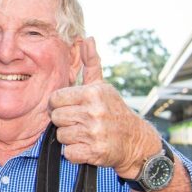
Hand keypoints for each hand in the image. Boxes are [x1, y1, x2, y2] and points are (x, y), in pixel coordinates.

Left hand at [48, 37, 160, 176]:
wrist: (135, 141)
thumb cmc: (113, 111)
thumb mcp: (103, 87)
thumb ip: (91, 64)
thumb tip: (87, 38)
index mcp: (93, 94)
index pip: (55, 99)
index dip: (59, 105)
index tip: (70, 107)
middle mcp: (94, 112)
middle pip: (56, 117)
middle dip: (65, 121)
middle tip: (80, 122)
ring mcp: (95, 132)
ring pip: (61, 135)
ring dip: (70, 137)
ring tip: (85, 133)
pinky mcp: (95, 152)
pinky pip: (68, 153)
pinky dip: (75, 153)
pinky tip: (87, 146)